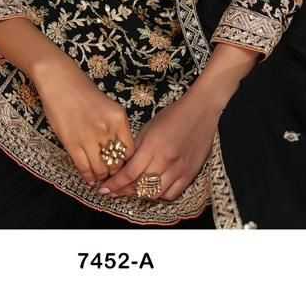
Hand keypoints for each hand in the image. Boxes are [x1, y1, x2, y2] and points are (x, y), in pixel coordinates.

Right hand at [33, 54, 135, 186]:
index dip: (126, 163)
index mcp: (119, 118)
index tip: (122, 166)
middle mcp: (107, 129)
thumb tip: (117, 151)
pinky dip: (87, 176)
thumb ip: (115, 127)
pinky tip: (88, 178)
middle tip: (111, 175)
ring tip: (99, 177)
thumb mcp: (108, 106)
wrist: (60, 80)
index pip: (129, 151)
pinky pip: (83, 167)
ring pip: (100, 168)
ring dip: (101, 176)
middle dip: (114, 172)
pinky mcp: (72, 143)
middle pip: (116, 162)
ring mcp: (89, 137)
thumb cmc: (83, 90)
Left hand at [96, 86, 223, 201]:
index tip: (104, 189)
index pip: (129, 173)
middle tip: (112, 192)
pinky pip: (172, 194)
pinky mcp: (190, 174)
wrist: (201, 111)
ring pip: (155, 194)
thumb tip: (123, 164)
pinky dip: (159, 195)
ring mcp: (180, 169)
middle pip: (140, 186)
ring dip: (139, 195)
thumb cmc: (174, 114)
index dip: (115, 184)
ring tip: (129, 191)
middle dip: (123, 191)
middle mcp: (166, 160)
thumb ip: (136, 147)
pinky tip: (152, 190)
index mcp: (153, 146)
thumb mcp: (149, 126)